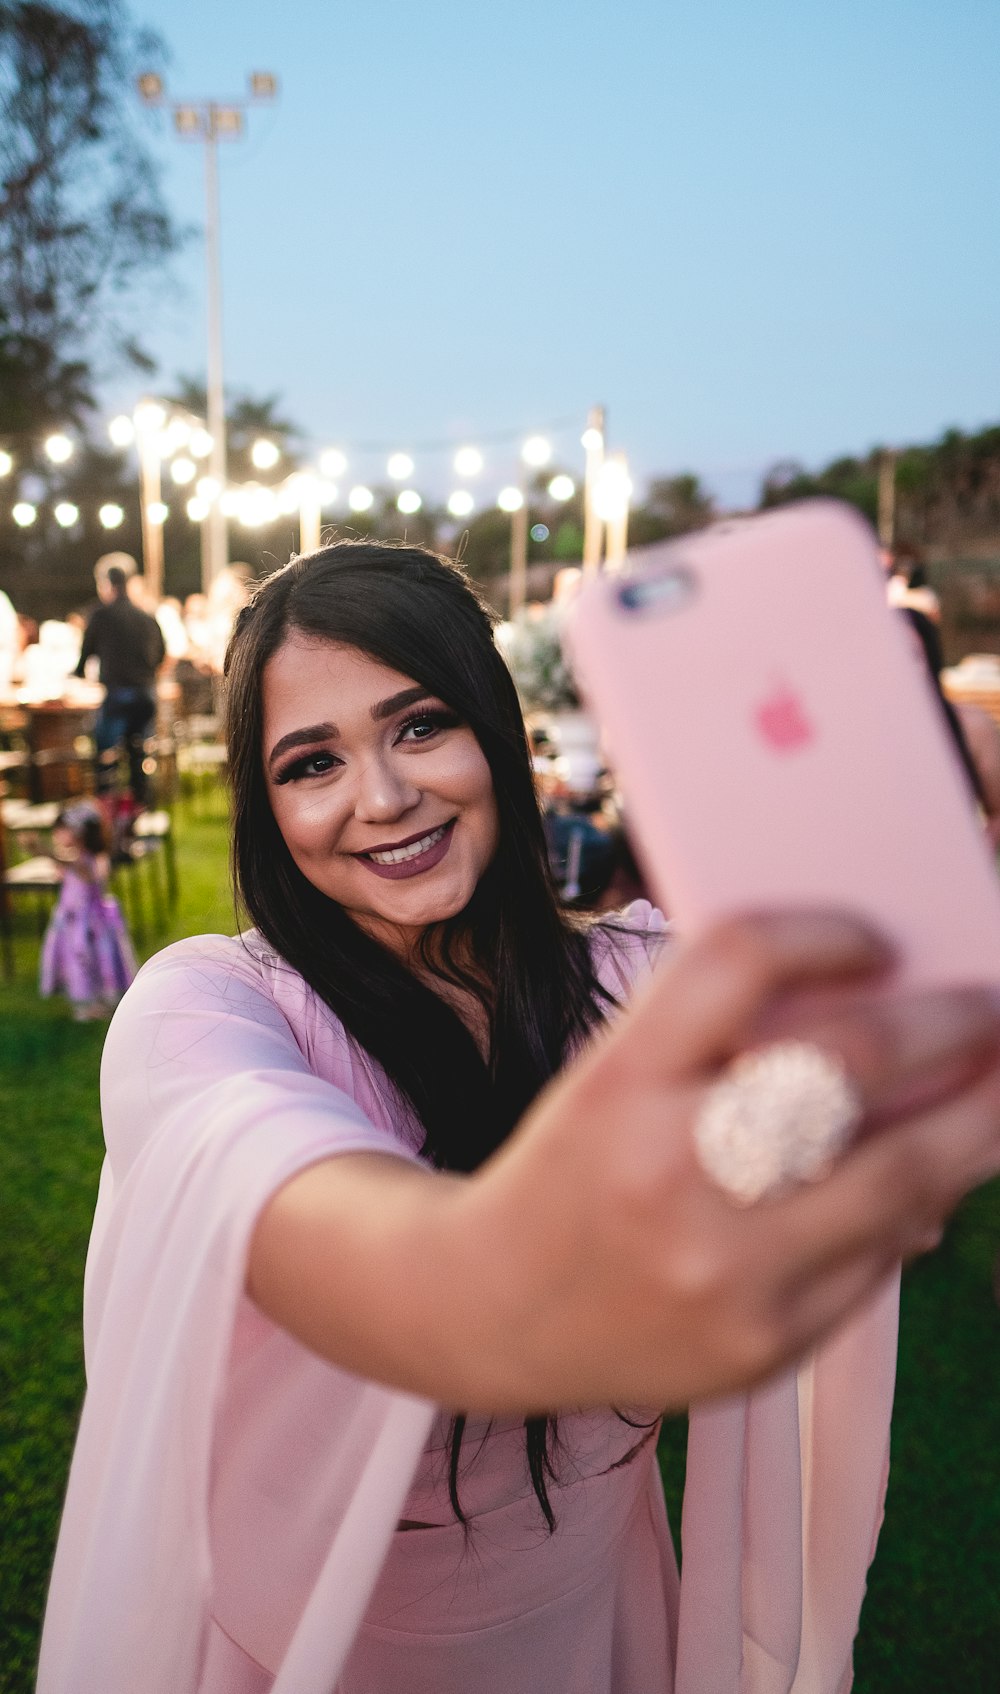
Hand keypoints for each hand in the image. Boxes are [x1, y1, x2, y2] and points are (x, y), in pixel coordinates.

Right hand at [454, 910, 999, 1411]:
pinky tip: (930, 1177)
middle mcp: (667, 1170)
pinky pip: (881, 1257)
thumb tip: (878, 1004)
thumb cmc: (573, 1170)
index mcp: (617, 1081)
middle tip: (985, 1004)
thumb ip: (714, 1035)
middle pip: (848, 1064)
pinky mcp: (764, 1343)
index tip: (875, 937)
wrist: (493, 1311)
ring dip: (979, 1119)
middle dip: (947, 1022)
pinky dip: (919, 1206)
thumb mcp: (610, 1076)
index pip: (738, 961)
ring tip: (999, 1086)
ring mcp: (722, 1268)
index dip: (825, 932)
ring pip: (902, 1174)